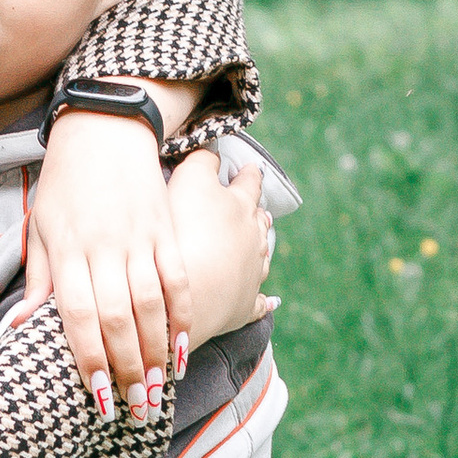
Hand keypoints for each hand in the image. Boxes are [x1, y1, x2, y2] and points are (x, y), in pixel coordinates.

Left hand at [23, 108, 190, 412]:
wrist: (105, 128)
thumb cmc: (65, 184)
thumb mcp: (41, 228)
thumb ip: (38, 281)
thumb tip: (17, 328)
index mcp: (67, 251)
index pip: (78, 316)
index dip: (88, 359)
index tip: (96, 397)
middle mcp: (104, 248)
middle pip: (118, 318)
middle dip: (126, 369)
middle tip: (133, 409)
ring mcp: (139, 239)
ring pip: (151, 305)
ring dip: (156, 353)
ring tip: (158, 391)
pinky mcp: (166, 229)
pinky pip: (178, 279)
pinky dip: (184, 316)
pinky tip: (184, 348)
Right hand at [169, 141, 275, 350]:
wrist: (185, 292)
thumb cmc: (183, 231)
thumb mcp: (188, 181)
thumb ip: (202, 161)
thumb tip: (215, 152)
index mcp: (240, 207)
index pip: (248, 184)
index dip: (248, 174)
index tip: (250, 168)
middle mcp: (253, 239)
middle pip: (259, 221)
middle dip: (257, 213)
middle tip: (259, 209)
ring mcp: (252, 274)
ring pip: (262, 257)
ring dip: (261, 249)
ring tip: (262, 244)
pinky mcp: (244, 306)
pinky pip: (260, 302)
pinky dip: (266, 300)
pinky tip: (273, 301)